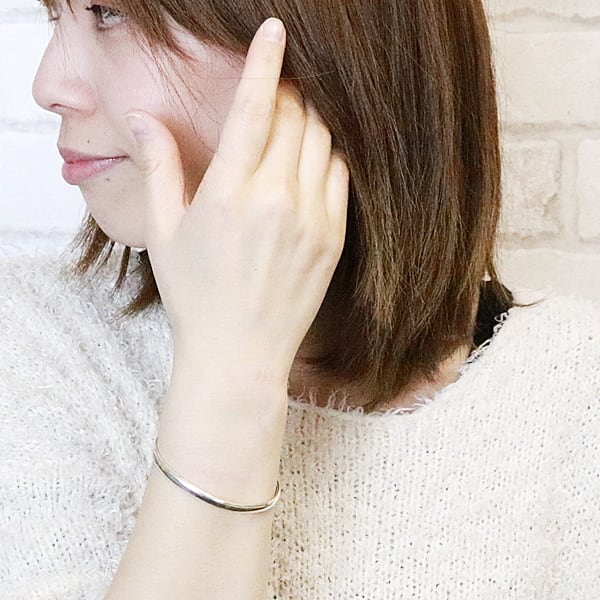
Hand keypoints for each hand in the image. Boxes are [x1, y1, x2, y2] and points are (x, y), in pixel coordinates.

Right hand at [125, 17, 348, 388]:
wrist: (239, 355)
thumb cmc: (196, 296)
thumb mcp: (165, 232)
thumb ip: (159, 166)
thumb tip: (144, 116)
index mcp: (229, 193)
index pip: (254, 107)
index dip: (265, 61)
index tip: (275, 30)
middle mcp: (276, 200)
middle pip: (296, 116)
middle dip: (287, 91)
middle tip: (275, 91)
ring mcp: (312, 220)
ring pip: (324, 141)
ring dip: (310, 119)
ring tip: (294, 121)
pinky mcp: (334, 239)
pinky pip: (341, 175)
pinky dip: (330, 154)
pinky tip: (313, 157)